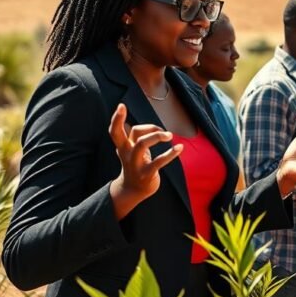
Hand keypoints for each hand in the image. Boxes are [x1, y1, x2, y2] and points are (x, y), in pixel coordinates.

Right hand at [107, 104, 181, 218]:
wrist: (133, 190)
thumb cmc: (135, 166)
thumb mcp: (130, 152)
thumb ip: (131, 138)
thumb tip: (129, 124)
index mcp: (123, 147)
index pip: (116, 131)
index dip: (117, 119)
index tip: (121, 105)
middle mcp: (128, 154)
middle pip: (130, 134)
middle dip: (146, 127)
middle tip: (162, 128)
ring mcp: (136, 164)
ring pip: (142, 144)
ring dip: (158, 136)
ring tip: (169, 135)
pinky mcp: (146, 174)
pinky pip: (158, 161)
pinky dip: (171, 153)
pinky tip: (179, 148)